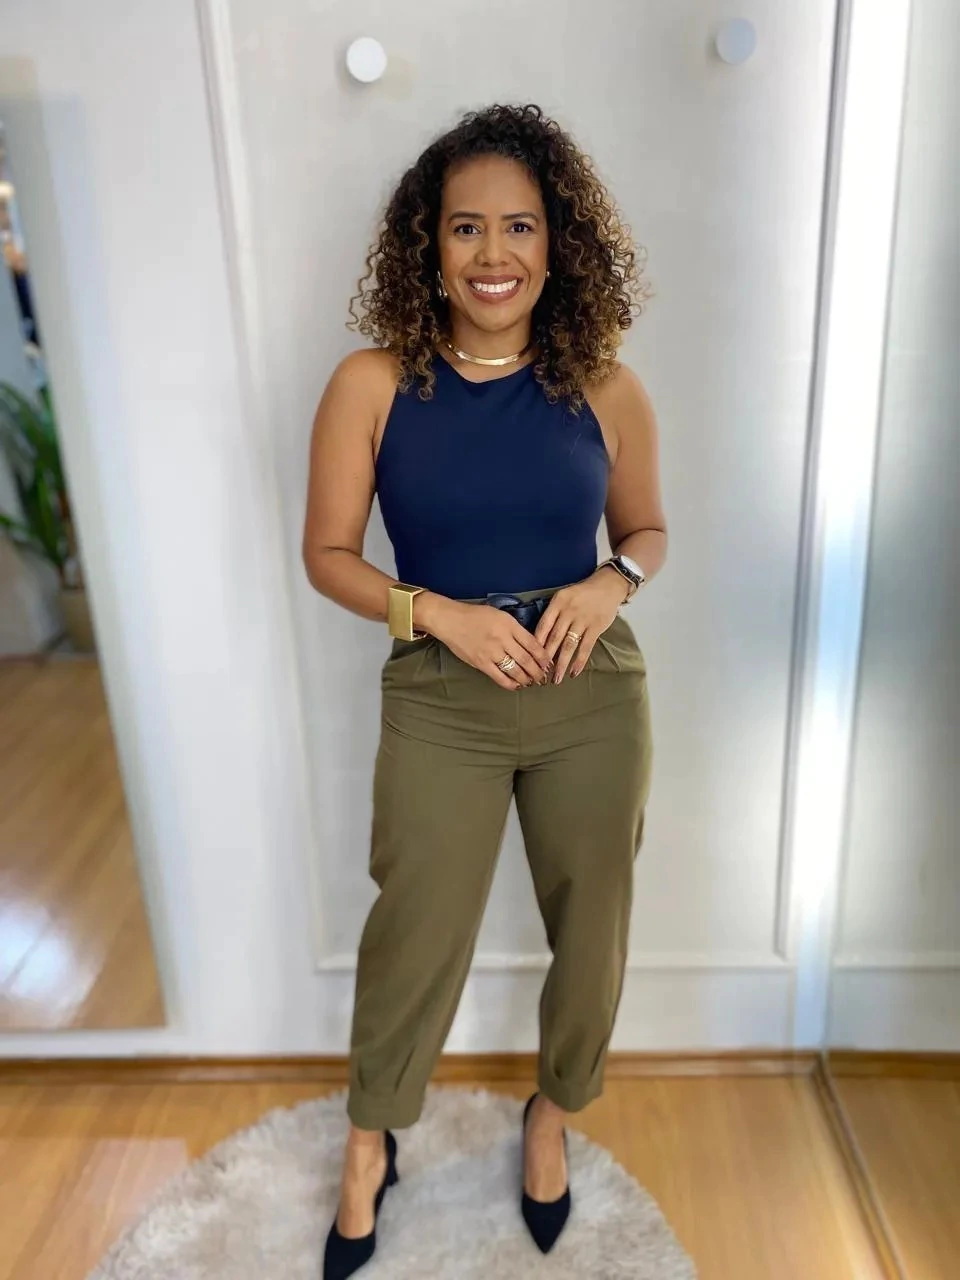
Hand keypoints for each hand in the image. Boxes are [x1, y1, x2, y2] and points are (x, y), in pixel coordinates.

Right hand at [420, 598, 553, 689]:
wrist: (450, 620)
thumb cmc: (475, 615)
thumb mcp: (500, 616)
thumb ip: (515, 629)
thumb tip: (530, 645)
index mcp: (509, 625)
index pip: (532, 643)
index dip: (543, 656)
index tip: (548, 663)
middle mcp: (503, 639)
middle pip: (527, 660)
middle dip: (538, 671)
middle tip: (544, 676)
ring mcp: (492, 652)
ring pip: (515, 670)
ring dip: (527, 679)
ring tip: (532, 682)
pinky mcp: (481, 663)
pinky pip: (499, 677)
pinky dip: (510, 683)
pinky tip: (516, 685)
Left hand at [534, 568, 627, 682]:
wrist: (608, 586)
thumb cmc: (582, 593)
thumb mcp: (563, 596)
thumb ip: (553, 614)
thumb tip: (541, 638)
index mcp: (557, 603)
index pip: (543, 626)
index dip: (536, 644)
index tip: (531, 659)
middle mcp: (568, 611)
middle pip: (554, 638)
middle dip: (546, 658)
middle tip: (540, 675)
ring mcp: (583, 620)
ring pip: (569, 646)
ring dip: (561, 664)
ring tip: (556, 679)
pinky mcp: (596, 627)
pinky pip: (586, 647)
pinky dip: (579, 661)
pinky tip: (574, 672)